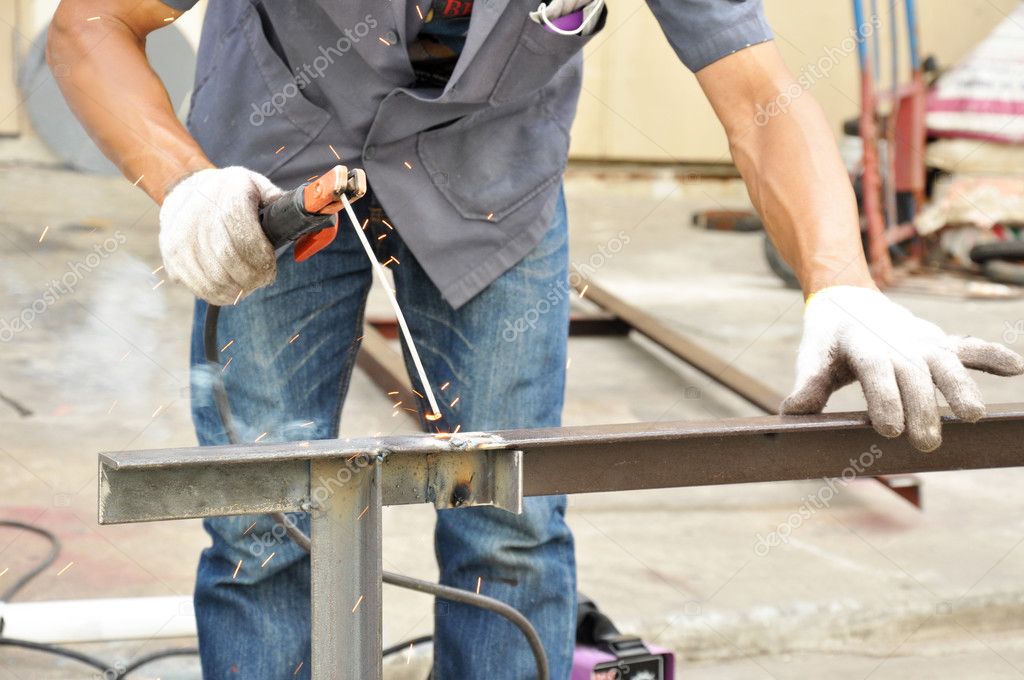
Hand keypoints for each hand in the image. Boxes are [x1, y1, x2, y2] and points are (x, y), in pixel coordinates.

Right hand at [158, 166, 282, 304]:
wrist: (185, 189)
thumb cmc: (228, 191)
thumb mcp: (254, 184)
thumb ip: (278, 201)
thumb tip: (304, 216)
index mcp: (226, 195)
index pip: (244, 236)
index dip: (261, 257)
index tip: (271, 266)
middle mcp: (199, 217)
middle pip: (229, 259)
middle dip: (253, 276)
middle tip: (263, 279)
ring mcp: (181, 239)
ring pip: (214, 278)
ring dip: (237, 288)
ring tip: (248, 285)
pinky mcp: (172, 257)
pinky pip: (198, 286)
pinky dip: (218, 294)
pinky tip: (230, 289)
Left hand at [782, 286, 1023, 450]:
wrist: (847, 298)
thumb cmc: (829, 337)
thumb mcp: (812, 356)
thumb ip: (809, 384)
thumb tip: (791, 413)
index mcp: (862, 345)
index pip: (876, 373)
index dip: (884, 399)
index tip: (889, 431)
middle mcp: (897, 342)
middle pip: (913, 376)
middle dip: (922, 409)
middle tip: (927, 443)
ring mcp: (922, 341)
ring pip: (946, 363)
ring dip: (961, 387)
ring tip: (972, 415)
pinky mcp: (940, 342)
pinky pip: (970, 347)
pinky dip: (992, 355)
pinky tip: (1015, 368)